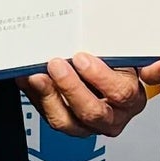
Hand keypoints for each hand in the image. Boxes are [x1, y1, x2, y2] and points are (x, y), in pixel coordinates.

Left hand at [22, 53, 153, 137]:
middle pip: (92, 111)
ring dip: (48, 96)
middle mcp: (112, 117)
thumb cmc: (114, 65)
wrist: (105, 77)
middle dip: (70, 87)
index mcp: (131, 97)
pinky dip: (36, 97)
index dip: (100, 76)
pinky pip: (49, 116)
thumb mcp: (120, 54)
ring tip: (36, 76)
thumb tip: (99, 35)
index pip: (120, 92)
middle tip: (56, 65)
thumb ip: (113, 48)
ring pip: (66, 121)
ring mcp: (88, 125)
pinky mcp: (67, 125)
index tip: (81, 58)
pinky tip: (28, 81)